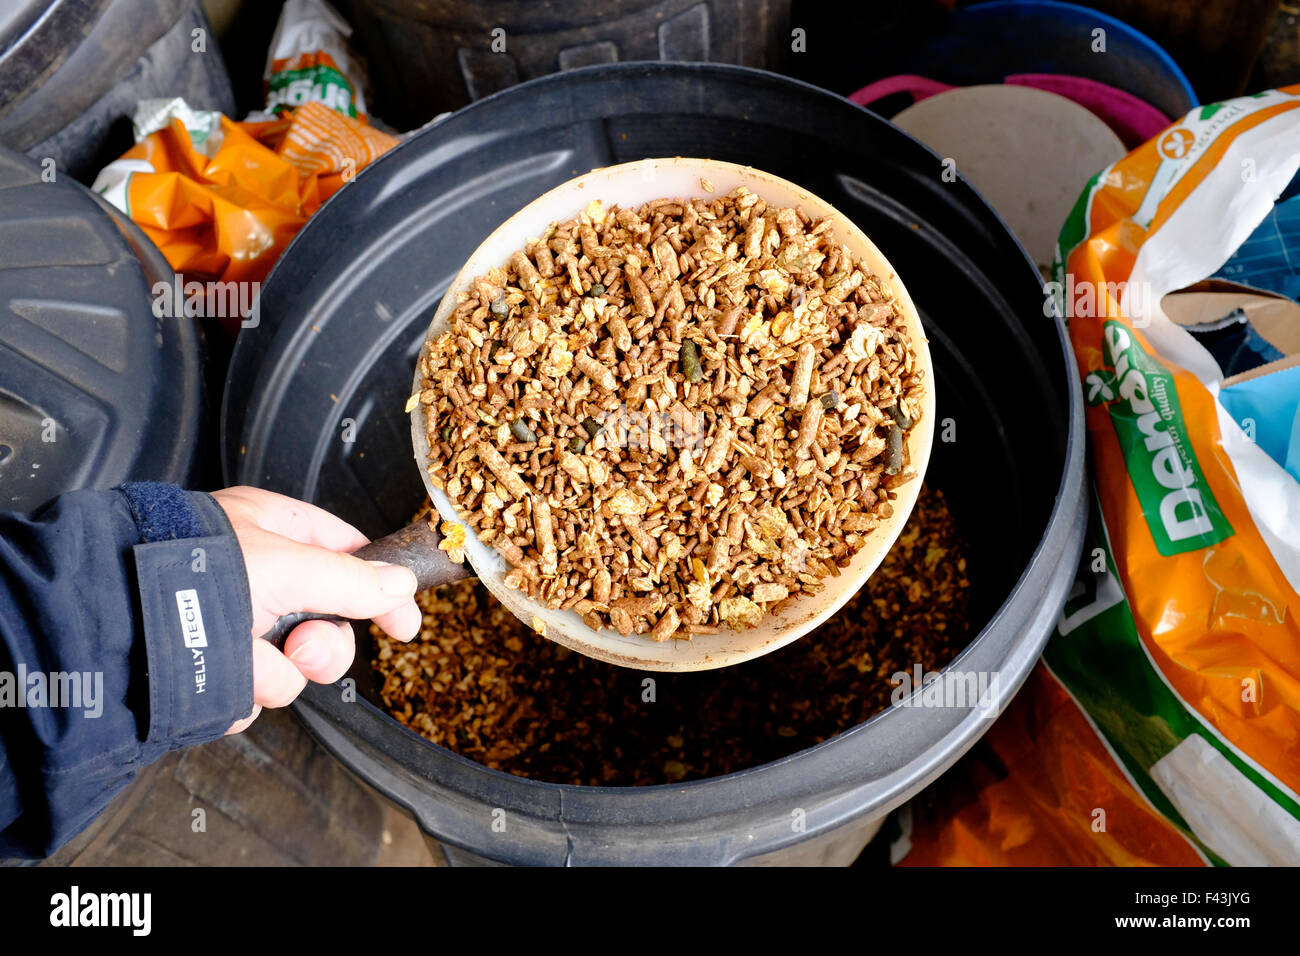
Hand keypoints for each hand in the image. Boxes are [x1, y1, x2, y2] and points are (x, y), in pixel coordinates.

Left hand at [212, 486, 420, 732]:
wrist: (113, 624)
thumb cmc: (188, 572)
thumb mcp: (287, 567)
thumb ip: (352, 581)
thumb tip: (400, 587)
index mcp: (272, 529)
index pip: (346, 552)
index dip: (379, 587)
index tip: (404, 623)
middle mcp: (255, 575)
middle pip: (326, 621)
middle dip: (321, 646)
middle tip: (302, 649)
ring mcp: (232, 625)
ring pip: (291, 665)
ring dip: (274, 671)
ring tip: (241, 661)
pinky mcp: (210, 671)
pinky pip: (251, 693)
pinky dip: (238, 692)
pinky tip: (217, 679)